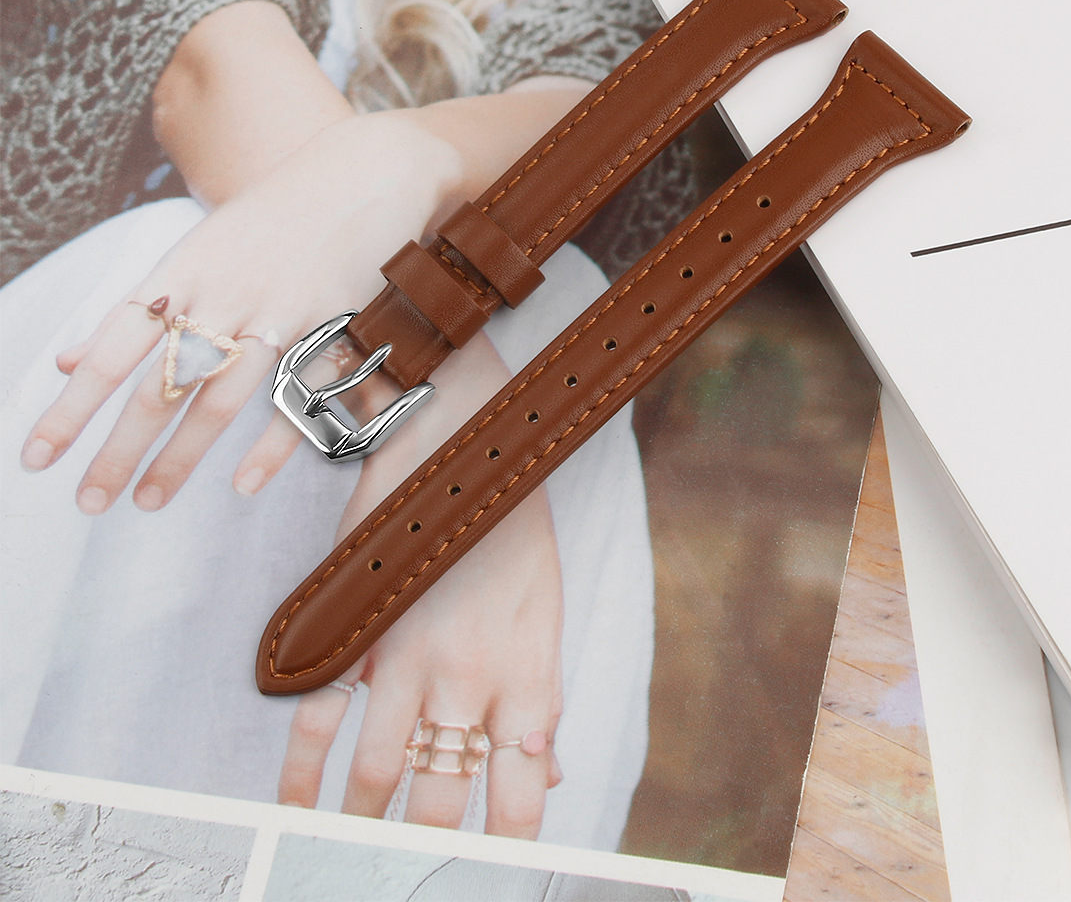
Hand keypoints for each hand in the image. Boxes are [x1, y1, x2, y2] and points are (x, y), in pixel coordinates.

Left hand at [19, 111, 462, 512]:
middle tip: (88, 503)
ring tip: (147, 501)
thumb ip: (138, 307)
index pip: (114, 346)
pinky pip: (299, 396)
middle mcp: (226, 293)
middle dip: (119, 449)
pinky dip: (273, 444)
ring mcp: (281, 313)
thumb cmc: (276, 217)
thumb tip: (67, 359)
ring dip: (180, 456)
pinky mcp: (333, 328)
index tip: (38, 457)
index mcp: (185, 269)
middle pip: (161, 383)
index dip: (73, 404)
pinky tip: (243, 484)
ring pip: (221, 398)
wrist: (366, 175)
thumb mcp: (200, 248)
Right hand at [276, 335, 563, 836]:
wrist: (465, 440)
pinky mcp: (360, 628)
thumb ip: (541, 697)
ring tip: (347, 861)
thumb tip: (547, 771)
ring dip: (360, 827)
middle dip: (431, 851)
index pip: (522, 790)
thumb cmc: (516, 525)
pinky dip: (300, 772)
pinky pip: (319, 716)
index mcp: (527, 673)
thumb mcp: (549, 609)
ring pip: (376, 772)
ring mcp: (408, 655)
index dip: (512, 844)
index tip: (503, 874)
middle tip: (416, 876)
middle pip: (443, 797)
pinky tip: (292, 811)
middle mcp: (469, 678)